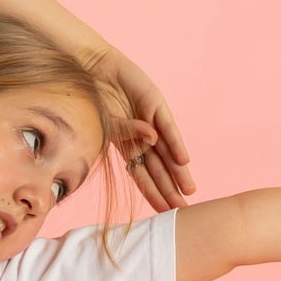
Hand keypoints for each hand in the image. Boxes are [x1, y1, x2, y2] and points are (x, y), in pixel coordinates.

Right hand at [90, 48, 197, 208]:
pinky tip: (184, 160)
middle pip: (158, 168)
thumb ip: (126, 134)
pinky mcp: (155, 104)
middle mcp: (142, 136)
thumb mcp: (104, 125)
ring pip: (166, 152)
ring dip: (178, 171)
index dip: (153, 193)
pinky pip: (168, 127)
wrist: (92, 69)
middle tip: (183, 209)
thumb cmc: (92, 99)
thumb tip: (150, 142)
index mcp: (128, 147)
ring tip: (188, 190)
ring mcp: (150, 121)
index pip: (143, 175)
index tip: (164, 212)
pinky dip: (175, 142)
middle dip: (169, 189)